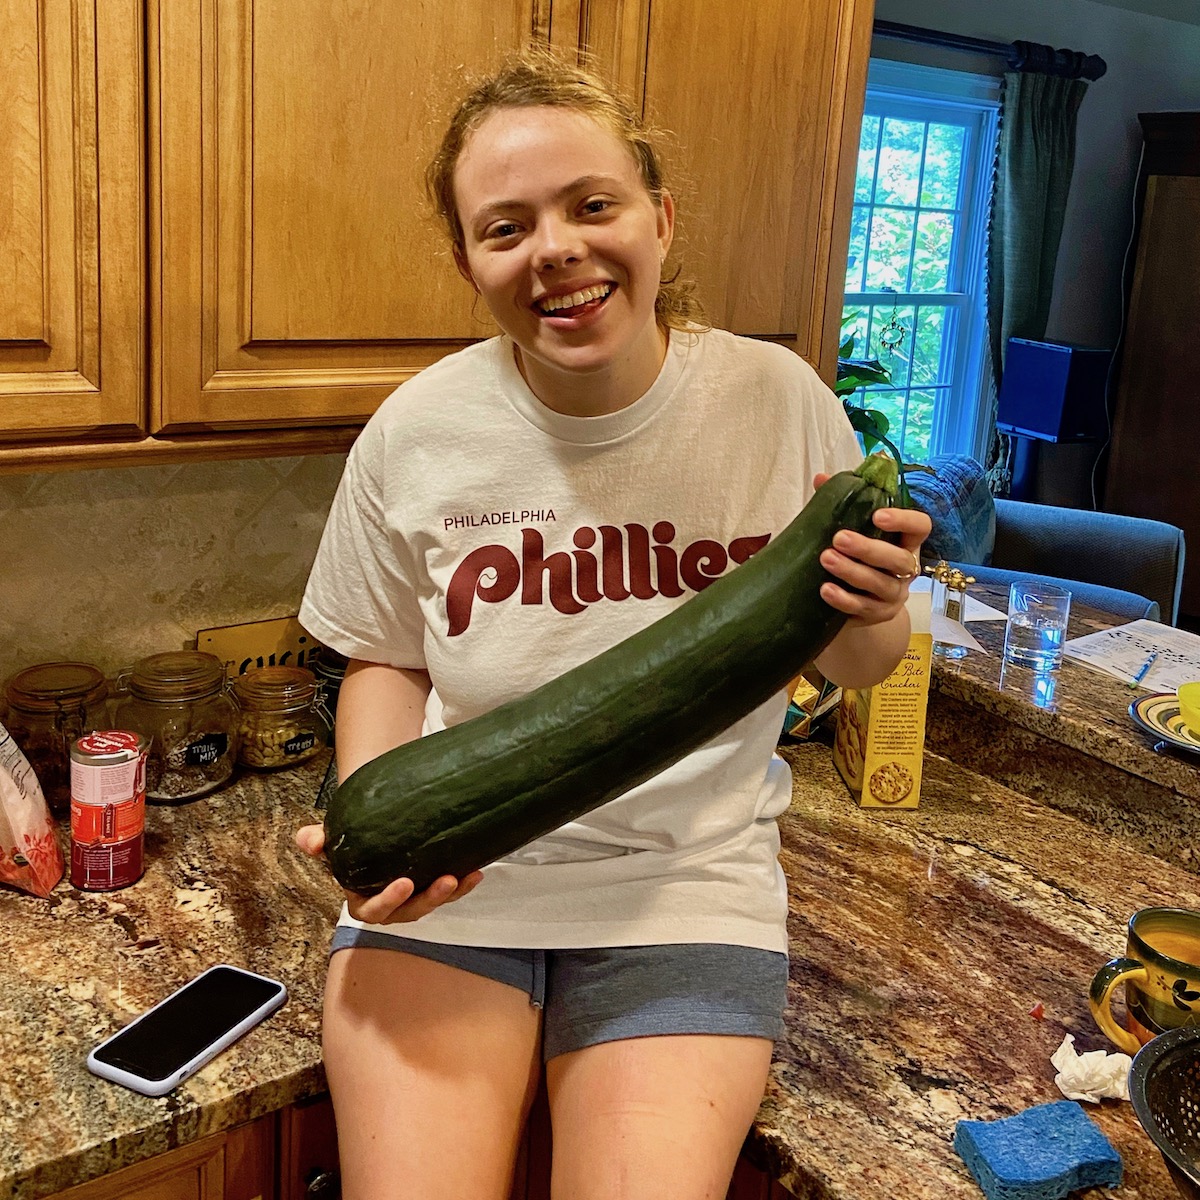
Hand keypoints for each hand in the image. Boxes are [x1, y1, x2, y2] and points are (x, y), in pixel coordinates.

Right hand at [295, 823, 484, 924]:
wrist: (373, 823)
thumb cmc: (351, 835)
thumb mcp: (332, 837)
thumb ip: (318, 840)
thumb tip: (307, 840)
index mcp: (361, 898)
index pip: (372, 908)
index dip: (388, 900)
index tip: (405, 883)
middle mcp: (389, 903)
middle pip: (409, 912)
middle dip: (427, 900)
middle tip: (444, 881)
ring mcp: (413, 897)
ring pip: (432, 903)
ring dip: (450, 894)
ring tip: (463, 876)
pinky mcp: (432, 886)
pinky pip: (449, 891)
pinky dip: (463, 884)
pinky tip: (476, 870)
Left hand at [813, 472, 931, 626]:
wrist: (855, 600)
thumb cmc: (855, 555)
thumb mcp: (851, 528)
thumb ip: (841, 502)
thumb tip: (821, 479)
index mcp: (905, 541)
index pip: (920, 527)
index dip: (904, 520)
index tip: (878, 515)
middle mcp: (906, 568)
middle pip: (899, 559)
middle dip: (869, 548)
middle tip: (839, 538)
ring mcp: (894, 594)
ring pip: (881, 585)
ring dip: (853, 572)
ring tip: (826, 559)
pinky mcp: (879, 614)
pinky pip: (865, 609)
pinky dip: (844, 600)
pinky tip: (825, 590)